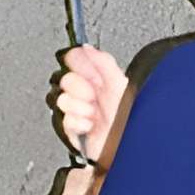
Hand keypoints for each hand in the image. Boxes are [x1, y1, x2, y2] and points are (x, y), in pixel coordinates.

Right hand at [55, 45, 128, 163]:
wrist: (130, 147)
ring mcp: (80, 110)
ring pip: (61, 99)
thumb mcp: (120, 84)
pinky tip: (90, 126)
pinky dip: (78, 123)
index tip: (90, 74)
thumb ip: (103, 62)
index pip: (75, 60)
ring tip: (93, 114)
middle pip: (64, 78)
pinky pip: (64, 119)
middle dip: (79, 88)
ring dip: (79, 107)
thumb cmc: (132, 119)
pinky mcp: (74, 129)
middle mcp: (87, 93)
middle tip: (93, 96)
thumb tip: (87, 47)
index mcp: (99, 79)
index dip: (78, 64)